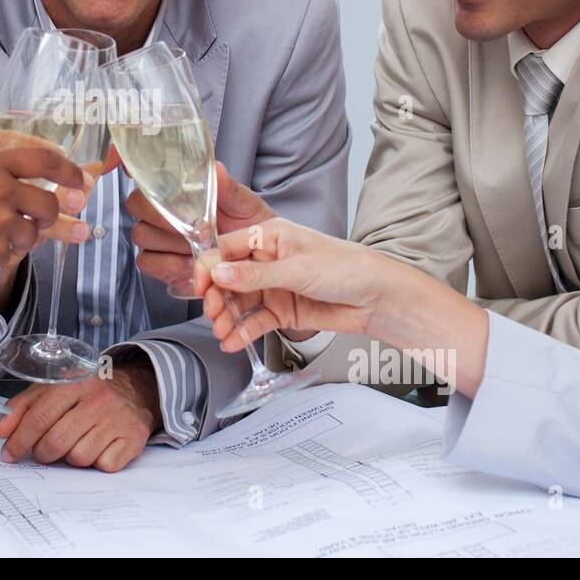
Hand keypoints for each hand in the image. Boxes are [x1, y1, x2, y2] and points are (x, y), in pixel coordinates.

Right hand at [0, 131, 94, 309]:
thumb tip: (43, 186)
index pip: (45, 160)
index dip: (70, 171)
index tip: (82, 181)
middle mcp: (0, 189)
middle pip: (50, 202)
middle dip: (54, 215)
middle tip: (45, 219)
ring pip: (35, 234)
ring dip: (23, 238)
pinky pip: (14, 254)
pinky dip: (1, 254)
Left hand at [0, 361, 161, 471]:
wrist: (135, 389)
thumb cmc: (87, 391)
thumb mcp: (53, 388)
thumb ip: (23, 406)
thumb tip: (1, 431)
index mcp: (75, 382)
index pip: (39, 417)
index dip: (19, 440)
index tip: (9, 454)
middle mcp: (98, 400)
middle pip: (56, 442)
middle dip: (42, 453)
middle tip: (43, 451)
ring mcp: (118, 420)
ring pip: (79, 458)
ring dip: (71, 457)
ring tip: (76, 442)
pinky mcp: (134, 439)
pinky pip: (104, 466)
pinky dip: (97, 462)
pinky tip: (98, 447)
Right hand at [126, 160, 273, 287]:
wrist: (254, 260)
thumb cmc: (246, 226)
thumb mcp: (243, 204)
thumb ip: (227, 187)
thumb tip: (215, 169)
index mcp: (178, 189)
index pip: (148, 178)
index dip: (149, 183)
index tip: (170, 195)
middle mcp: (162, 211)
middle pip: (137, 206)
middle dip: (163, 217)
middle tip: (191, 226)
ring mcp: (157, 237)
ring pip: (142, 234)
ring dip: (169, 242)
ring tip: (196, 247)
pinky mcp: (159, 263)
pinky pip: (146, 261)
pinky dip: (168, 264)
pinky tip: (189, 264)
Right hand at [193, 218, 384, 348]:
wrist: (378, 299)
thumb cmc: (347, 269)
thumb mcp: (297, 269)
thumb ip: (256, 275)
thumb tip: (219, 274)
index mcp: (269, 237)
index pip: (227, 249)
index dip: (210, 267)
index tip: (201, 287)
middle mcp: (267, 261)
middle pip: (228, 278)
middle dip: (217, 297)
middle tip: (213, 313)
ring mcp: (273, 287)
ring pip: (239, 302)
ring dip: (227, 318)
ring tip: (222, 333)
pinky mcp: (282, 311)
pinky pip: (255, 321)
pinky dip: (242, 332)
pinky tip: (233, 342)